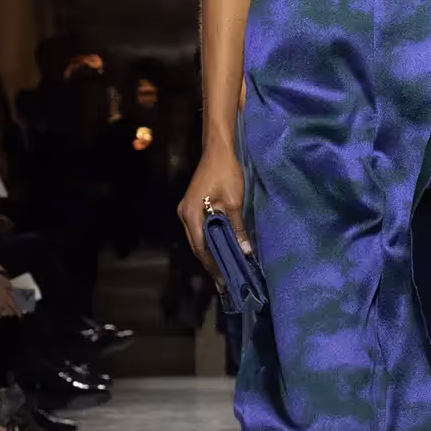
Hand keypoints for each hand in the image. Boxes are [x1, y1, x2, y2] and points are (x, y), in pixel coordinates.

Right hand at [178, 140, 248, 280]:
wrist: (218, 151)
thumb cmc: (226, 174)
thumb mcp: (234, 203)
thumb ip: (238, 228)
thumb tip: (246, 252)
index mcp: (192, 215)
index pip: (201, 248)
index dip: (212, 265)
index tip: (223, 280)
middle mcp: (184, 215)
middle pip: (196, 245)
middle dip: (210, 262)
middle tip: (225, 279)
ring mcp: (186, 210)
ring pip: (197, 238)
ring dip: (209, 252)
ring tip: (224, 267)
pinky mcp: (191, 206)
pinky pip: (198, 229)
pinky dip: (208, 240)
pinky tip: (219, 247)